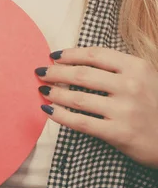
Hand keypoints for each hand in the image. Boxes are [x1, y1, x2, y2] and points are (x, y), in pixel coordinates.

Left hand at [35, 47, 157, 167]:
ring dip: (55, 93)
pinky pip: (80, 122)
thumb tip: (77, 62)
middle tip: (40, 72)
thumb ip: (119, 69)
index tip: (53, 56)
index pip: (95, 55)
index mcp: (138, 67)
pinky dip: (60, 115)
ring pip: (77, 98)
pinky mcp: (119, 133)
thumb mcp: (146, 78)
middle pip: (81, 75)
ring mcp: (125, 110)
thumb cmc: (155, 104)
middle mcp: (131, 86)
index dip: (70, 55)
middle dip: (55, 73)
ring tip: (43, 91)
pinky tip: (48, 110)